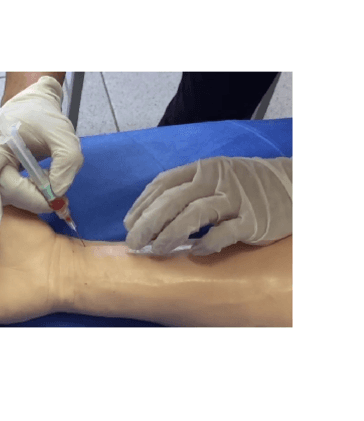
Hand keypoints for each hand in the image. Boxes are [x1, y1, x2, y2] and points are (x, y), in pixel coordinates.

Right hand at [0, 76, 82, 232]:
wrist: (32, 108)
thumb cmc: (45, 118)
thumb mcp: (65, 135)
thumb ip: (67, 163)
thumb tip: (56, 194)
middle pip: (1, 190)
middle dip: (32, 198)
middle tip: (60, 201)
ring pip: (5, 196)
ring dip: (31, 196)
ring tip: (50, 179)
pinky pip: (7, 195)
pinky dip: (26, 194)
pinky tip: (39, 183)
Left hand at [124, 156, 291, 255]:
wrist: (292, 186)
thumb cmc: (246, 186)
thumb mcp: (216, 178)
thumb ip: (188, 190)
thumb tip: (150, 215)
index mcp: (204, 168)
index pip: (164, 183)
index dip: (142, 204)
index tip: (128, 223)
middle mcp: (217, 180)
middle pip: (173, 200)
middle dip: (148, 223)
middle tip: (133, 242)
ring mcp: (235, 199)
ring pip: (195, 214)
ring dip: (171, 234)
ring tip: (156, 250)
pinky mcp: (253, 220)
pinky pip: (224, 233)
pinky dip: (207, 244)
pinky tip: (195, 252)